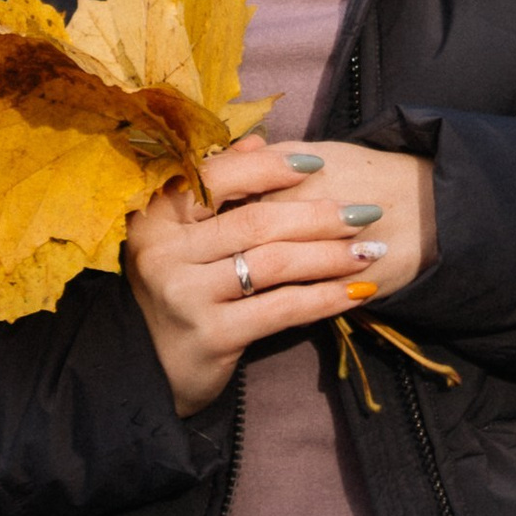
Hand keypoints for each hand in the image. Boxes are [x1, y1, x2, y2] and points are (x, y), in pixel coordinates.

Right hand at [121, 135, 437, 416]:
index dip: (269, 168)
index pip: (215, 178)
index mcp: (155, 217)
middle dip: (318, 215)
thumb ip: (218, 188)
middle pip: (255, 222)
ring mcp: (185, 295)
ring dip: (329, 255)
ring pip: (273, 263)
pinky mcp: (211, 335)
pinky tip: (356, 293)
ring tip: (369, 251)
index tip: (317, 164)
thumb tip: (258, 142)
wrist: (147, 372)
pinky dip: (324, 299)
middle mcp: (163, 252)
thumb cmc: (175, 291)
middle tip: (365, 212)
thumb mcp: (182, 237)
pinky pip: (281, 309)